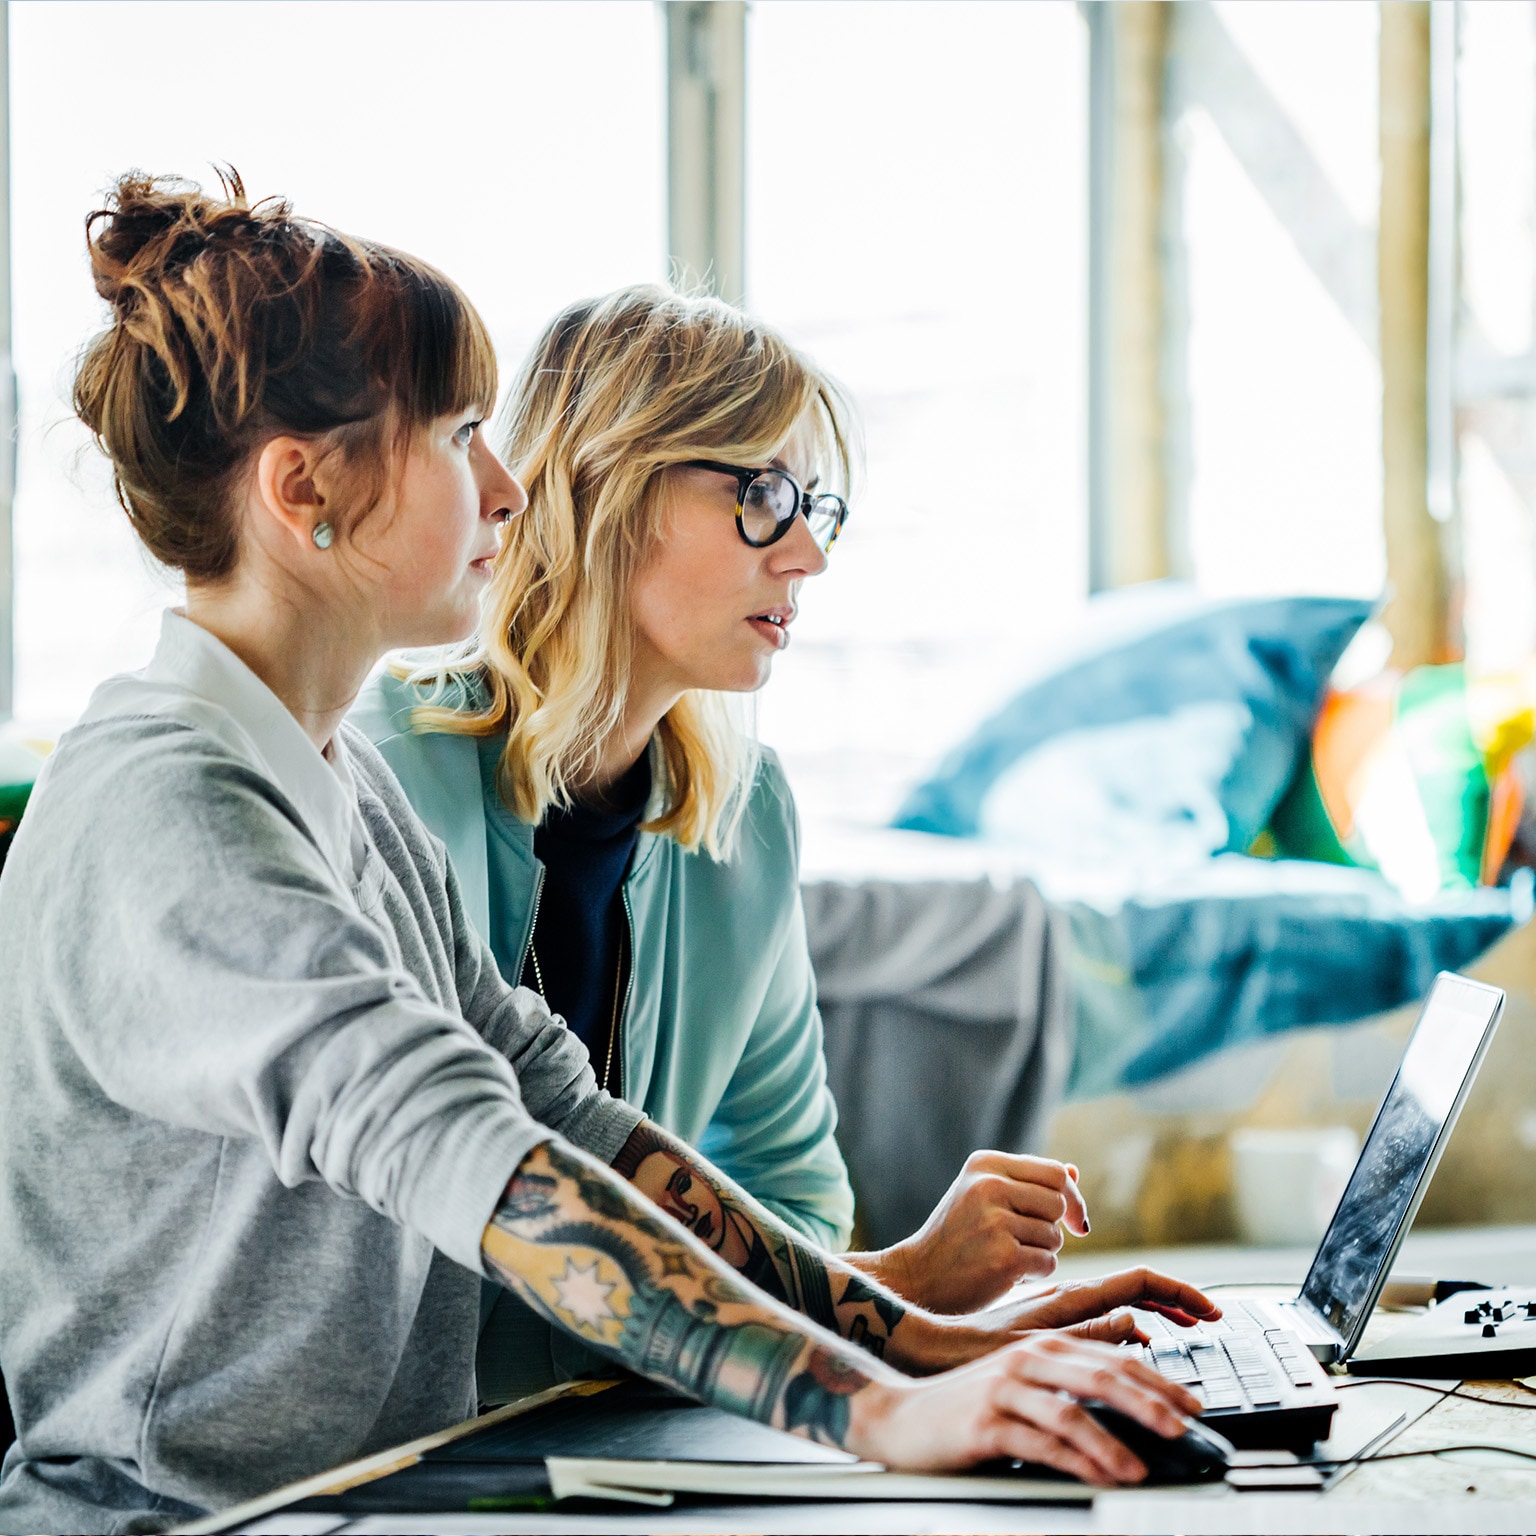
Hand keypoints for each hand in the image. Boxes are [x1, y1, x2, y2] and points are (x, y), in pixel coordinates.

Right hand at [846, 1332, 1202, 1483]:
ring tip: (1142, 1469)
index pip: (1113, 1358)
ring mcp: (1004, 1389)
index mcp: (1042, 1346)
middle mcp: (1027, 1360)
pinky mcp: (985, 1423)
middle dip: (1149, 1404)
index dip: (1157, 1378)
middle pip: (1100, 1377)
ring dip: (1114, 1443)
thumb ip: (1069, 1382)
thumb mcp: (1021, 1384)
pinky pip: (1040, 1443)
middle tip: (1184, 1428)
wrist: (898, 1416)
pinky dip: (1075, 1462)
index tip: (1193, 1403)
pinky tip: (1098, 1477)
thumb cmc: (966, 1405)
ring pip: (1072, 1411)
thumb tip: (1127, 1395)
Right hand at [859, 1151, 1089, 1313]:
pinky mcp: (1004, 1258)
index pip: (1055, 1172)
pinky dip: (1035, 1273)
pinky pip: (1048, 1262)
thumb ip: (1028, 1184)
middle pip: (1059, 1203)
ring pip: (1055, 1235)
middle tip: (1026, 1242)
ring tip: (1006, 1255)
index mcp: (985, 1164)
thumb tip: (1074, 1172)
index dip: (1073, 1198)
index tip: (1075, 1222)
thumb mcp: (984, 1197)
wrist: (919, 1276)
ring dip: (1041, 1252)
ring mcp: (995, 1222)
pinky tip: (1007, 1274)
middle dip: (1053, 1227)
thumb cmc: (958, 1236)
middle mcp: (989, 1186)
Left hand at [978, 1267, 1222, 1345]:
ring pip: (1122, 1304)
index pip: (1138, 1282)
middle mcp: (1070, 1302)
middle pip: (1137, 1290)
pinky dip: (1132, 1327)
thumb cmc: (977, 1342)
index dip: (1178, 1292)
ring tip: (1186, 1325)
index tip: (1210, 1309)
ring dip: (1158, 1311)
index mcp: (1072, 1301)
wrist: (936, 1347)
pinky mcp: (1051, 1327)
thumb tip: (1135, 1323)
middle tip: (1210, 1318)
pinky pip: (1102, 1321)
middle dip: (1176, 1300)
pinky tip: (1142, 1341)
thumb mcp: (1038, 1344)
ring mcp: (1061, 1312)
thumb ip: (1088, 1332)